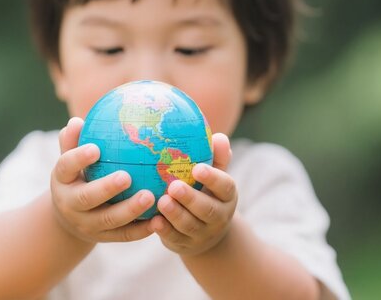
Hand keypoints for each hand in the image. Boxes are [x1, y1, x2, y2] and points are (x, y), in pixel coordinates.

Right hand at [50, 117, 155, 243]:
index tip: (95, 149)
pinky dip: (142, 230)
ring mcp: (87, 224)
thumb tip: (77, 120)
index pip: (65, 167)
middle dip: (106, 188)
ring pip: (109, 220)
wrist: (69, 219)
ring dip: (130, 209)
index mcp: (62, 180)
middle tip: (127, 176)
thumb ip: (73, 142)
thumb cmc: (76, 177)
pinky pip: (124, 235)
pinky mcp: (104, 238)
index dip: (78, 158)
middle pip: (87, 198)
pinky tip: (160, 219)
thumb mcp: (70, 161)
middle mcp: (71, 204)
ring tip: (150, 196)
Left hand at [150, 133, 236, 255]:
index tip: (197, 168)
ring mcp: (202, 233)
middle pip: (207, 209)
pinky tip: (153, 221)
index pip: (225, 187)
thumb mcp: (213, 177)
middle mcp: (218, 216)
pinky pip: (174, 238)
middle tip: (174, 186)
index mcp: (226, 196)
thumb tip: (219, 137)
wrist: (205, 232)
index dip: (213, 178)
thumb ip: (216, 158)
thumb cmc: (205, 192)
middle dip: (191, 198)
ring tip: (162, 202)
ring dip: (175, 214)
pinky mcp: (184, 244)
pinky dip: (164, 230)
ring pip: (190, 225)